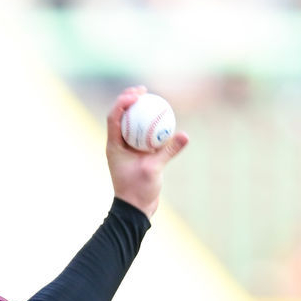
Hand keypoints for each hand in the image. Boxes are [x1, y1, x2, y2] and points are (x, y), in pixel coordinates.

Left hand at [105, 86, 188, 218]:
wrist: (135, 210)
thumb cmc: (138, 191)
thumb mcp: (154, 170)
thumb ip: (168, 151)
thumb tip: (185, 136)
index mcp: (114, 146)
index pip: (114, 117)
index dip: (123, 101)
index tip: (137, 94)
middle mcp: (118, 145)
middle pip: (120, 116)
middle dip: (129, 99)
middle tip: (143, 90)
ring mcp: (127, 149)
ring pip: (131, 124)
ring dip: (139, 110)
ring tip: (151, 98)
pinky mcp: (136, 155)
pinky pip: (142, 134)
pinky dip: (150, 125)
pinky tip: (162, 117)